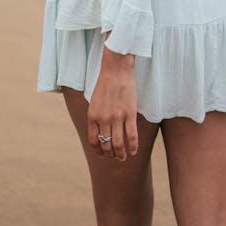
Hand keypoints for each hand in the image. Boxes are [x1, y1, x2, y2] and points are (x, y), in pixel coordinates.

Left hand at [87, 43, 138, 161]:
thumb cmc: (105, 83)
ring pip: (118, 144)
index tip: (103, 155)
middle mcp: (103, 119)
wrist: (116, 68)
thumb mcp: (94, 101)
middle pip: (106, 145)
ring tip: (123, 157)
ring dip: (121, 154)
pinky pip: (132, 135)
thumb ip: (95, 117)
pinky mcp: (130, 113)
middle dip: (110, 155)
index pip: (93, 141)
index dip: (98, 151)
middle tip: (116, 157)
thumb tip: (99, 134)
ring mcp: (117, 117)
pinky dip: (133, 146)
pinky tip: (134, 151)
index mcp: (92, 116)